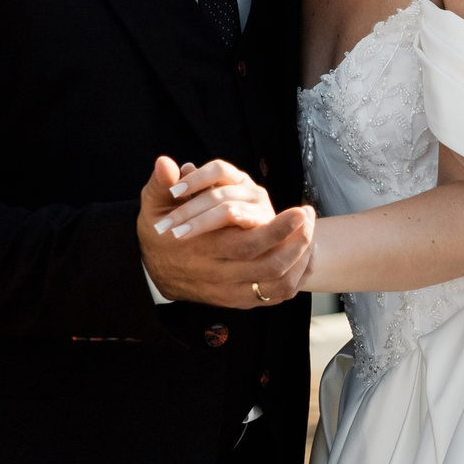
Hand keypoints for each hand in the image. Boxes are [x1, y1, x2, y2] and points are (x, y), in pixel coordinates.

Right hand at [136, 156, 314, 308]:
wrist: (153, 273)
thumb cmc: (159, 233)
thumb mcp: (153, 208)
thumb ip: (161, 186)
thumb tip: (166, 163)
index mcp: (201, 251)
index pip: (246, 245)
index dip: (278, 229)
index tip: (300, 210)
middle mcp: (219, 275)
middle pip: (269, 266)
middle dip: (297, 242)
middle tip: (310, 216)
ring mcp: (231, 292)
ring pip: (277, 284)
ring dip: (300, 259)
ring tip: (310, 232)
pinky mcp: (239, 299)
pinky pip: (276, 295)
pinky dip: (294, 277)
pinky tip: (301, 254)